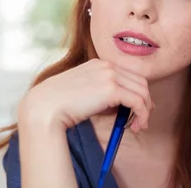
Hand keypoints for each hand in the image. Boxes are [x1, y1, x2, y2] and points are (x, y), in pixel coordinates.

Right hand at [18, 59, 151, 132]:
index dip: (138, 92)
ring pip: (142, 91)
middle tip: (142, 119)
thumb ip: (102, 94)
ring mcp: (110, 75)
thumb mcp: (84, 93)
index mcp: (99, 64)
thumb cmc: (59, 105)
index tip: (138, 109)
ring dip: (145, 110)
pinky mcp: (111, 89)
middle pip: (140, 81)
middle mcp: (107, 66)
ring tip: (139, 126)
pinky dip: (142, 114)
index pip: (129, 75)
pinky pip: (137, 101)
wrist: (44, 108)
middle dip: (145, 101)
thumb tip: (123, 108)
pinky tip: (136, 125)